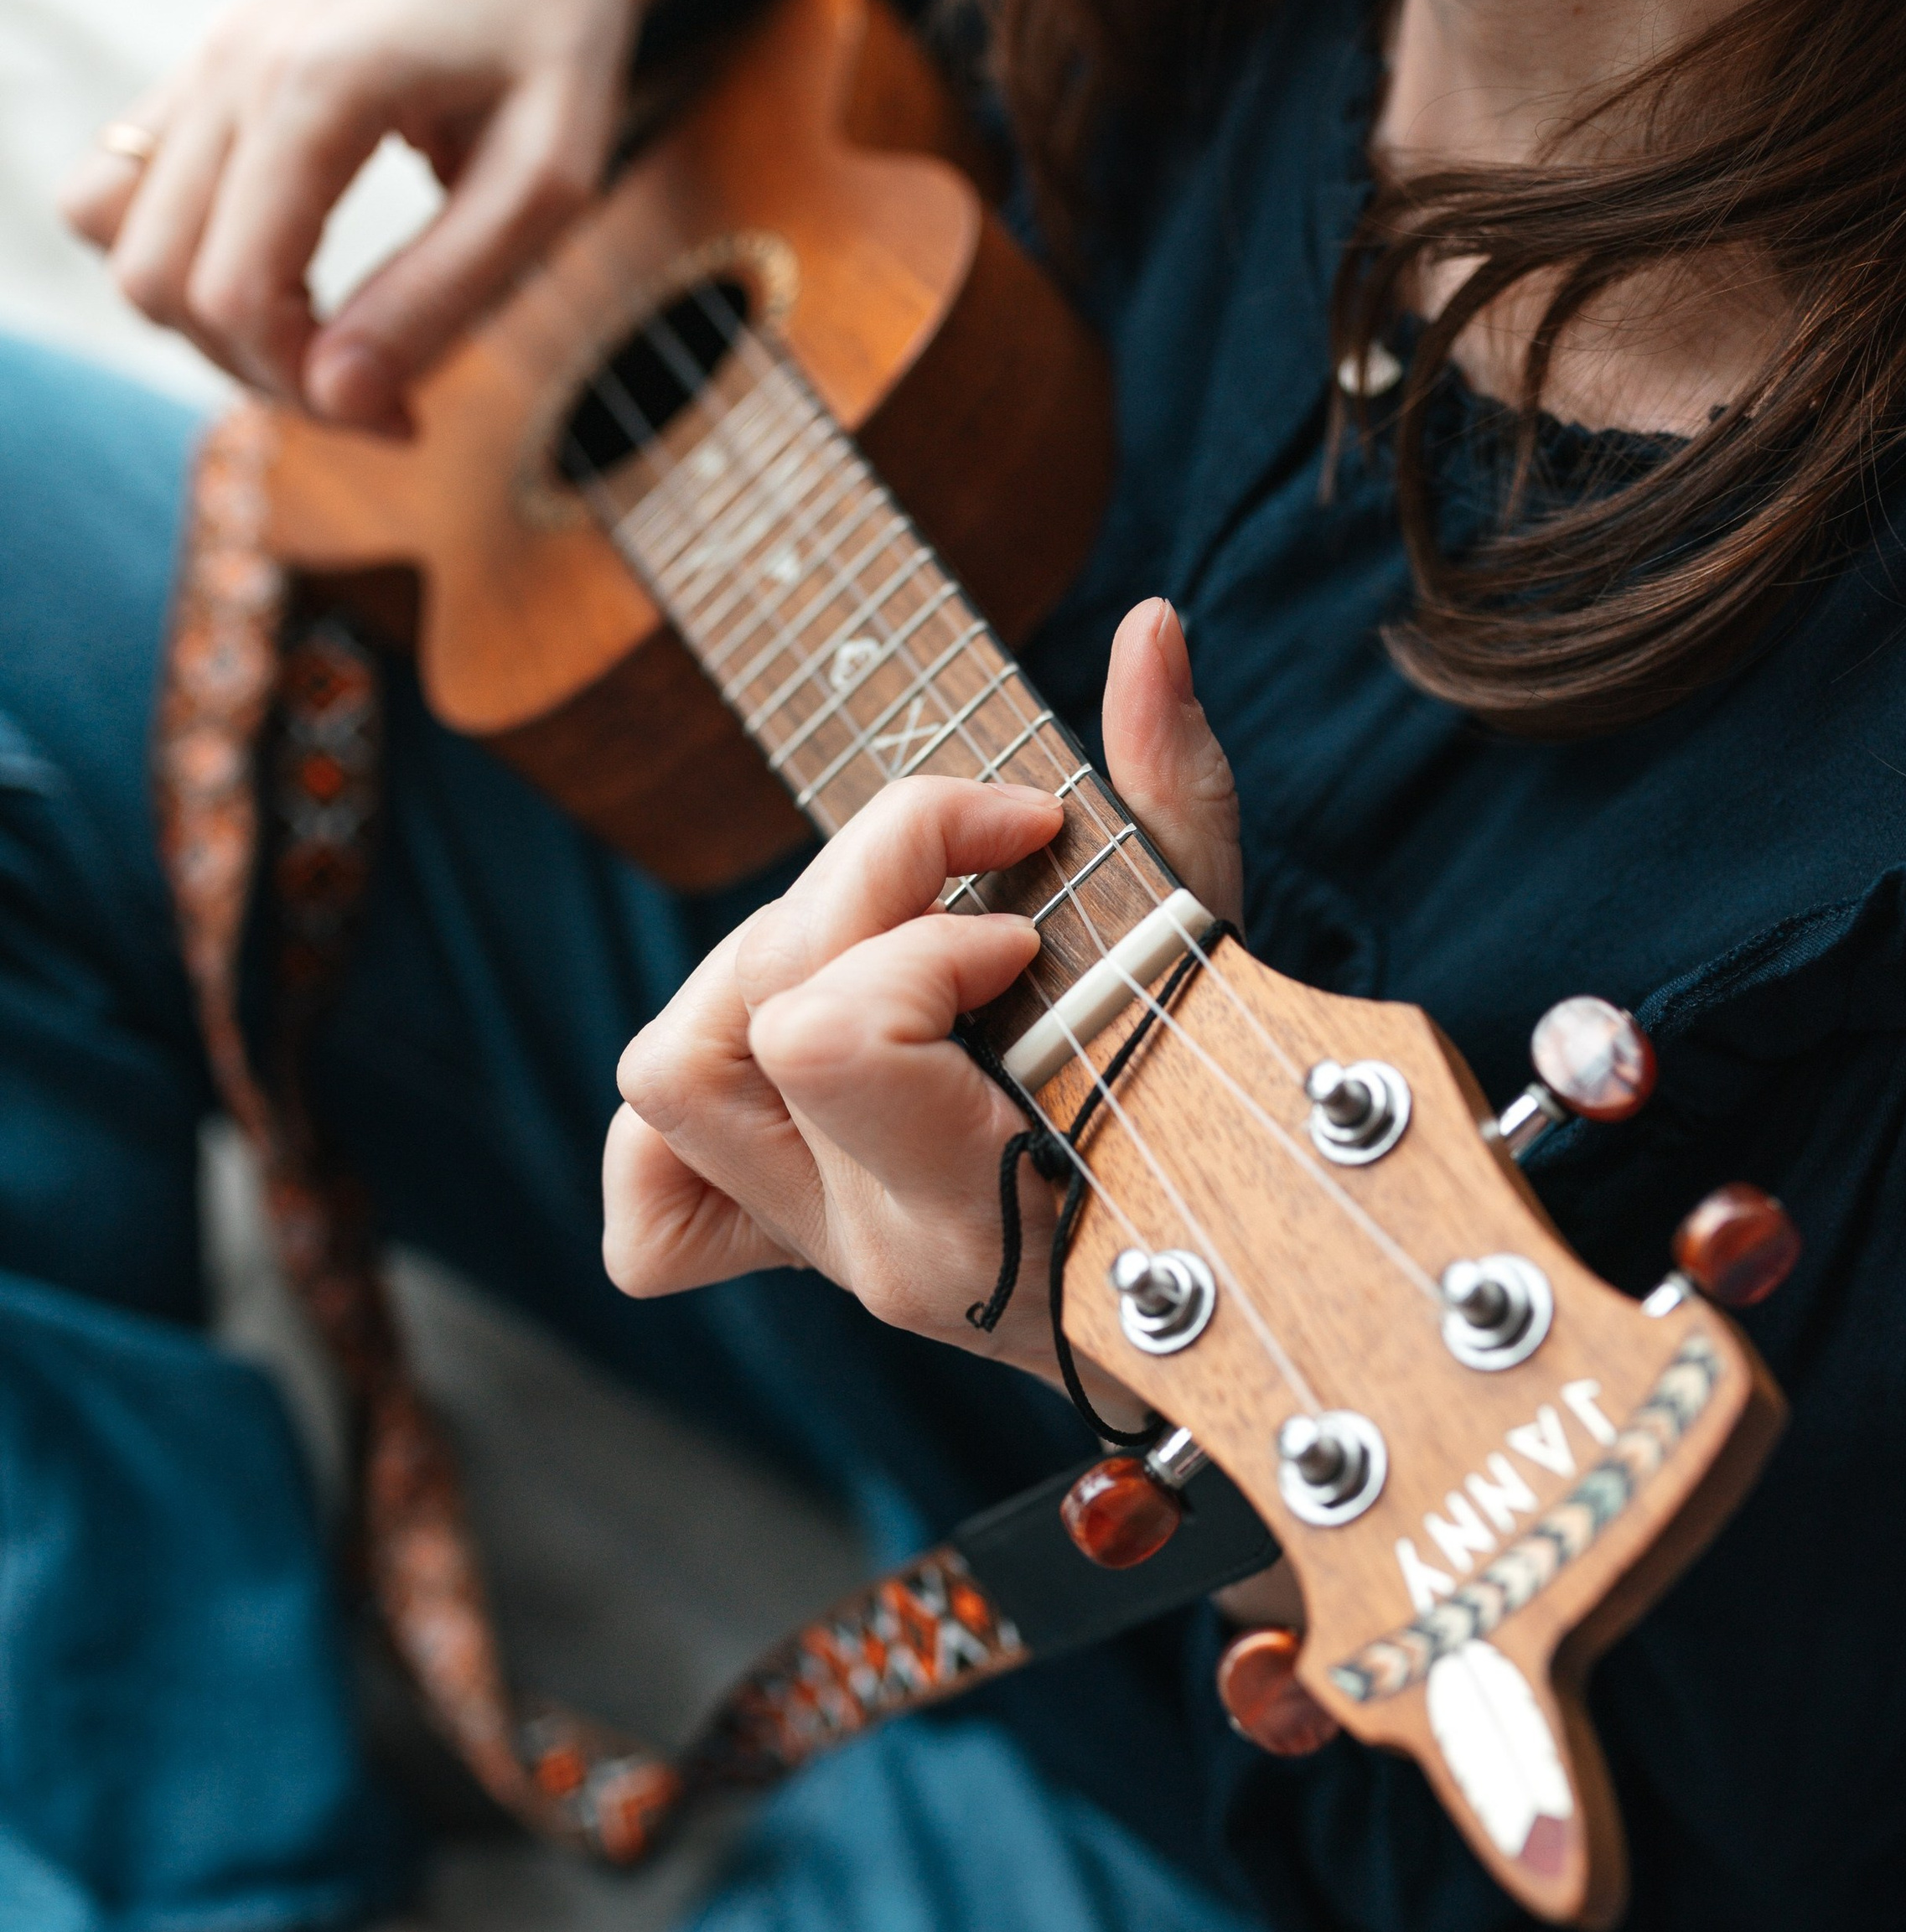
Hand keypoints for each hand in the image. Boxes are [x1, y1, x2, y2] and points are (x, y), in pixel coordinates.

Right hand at [60, 0, 649, 433]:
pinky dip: (183, 256)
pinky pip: (121, 182)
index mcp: (315, 90)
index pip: (232, 296)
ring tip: (326, 339)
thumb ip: (446, 292)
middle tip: (376, 393)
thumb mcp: (546, 183)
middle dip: (260, 371)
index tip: (407, 418)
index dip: (310, 393)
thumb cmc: (555, 49)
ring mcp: (202, 58)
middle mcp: (231, 66)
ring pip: (113, 231)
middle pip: (158, 280)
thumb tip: (338, 397)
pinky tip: (287, 277)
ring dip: (205, 318)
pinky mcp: (202, 68)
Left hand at [603, 599, 1243, 1382]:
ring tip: (884, 937)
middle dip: (861, 895)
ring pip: (664, 1077)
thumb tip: (1146, 629)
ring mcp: (820, 1248)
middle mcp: (872, 1243)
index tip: (1026, 929)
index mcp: (974, 1203)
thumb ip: (1174, 794)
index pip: (832, 1037)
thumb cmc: (1227, 1130)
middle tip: (977, 880)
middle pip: (744, 1018)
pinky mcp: (793, 1244)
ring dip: (762, 967)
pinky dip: (697, 1108)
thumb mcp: (1209, 959)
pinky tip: (794, 1049)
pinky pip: (651, 1213)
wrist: (1219, 1302)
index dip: (920, 940)